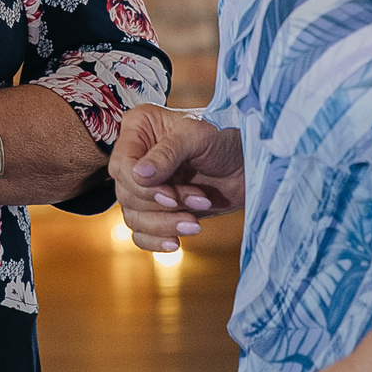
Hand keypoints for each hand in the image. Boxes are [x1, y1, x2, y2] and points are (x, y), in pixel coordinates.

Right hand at [111, 104, 245, 249]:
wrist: (249, 163)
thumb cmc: (225, 137)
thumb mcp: (198, 136)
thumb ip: (167, 154)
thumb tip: (137, 175)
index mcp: (138, 129)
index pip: (122, 165)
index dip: (143, 187)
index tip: (171, 197)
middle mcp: (136, 156)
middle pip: (126, 194)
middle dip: (163, 206)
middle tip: (200, 200)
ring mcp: (145, 184)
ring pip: (133, 217)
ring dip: (164, 224)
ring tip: (196, 222)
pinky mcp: (157, 208)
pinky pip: (141, 232)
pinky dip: (156, 240)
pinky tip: (176, 242)